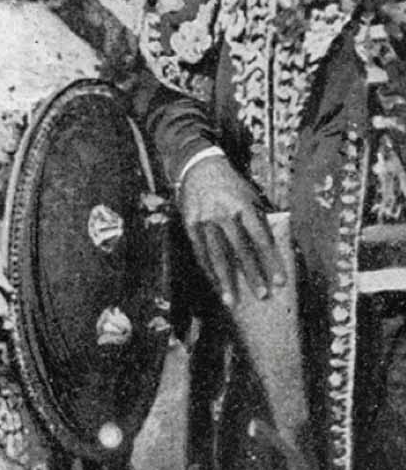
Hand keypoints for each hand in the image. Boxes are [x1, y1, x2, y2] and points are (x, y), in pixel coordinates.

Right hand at [177, 150, 281, 305]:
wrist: (198, 167)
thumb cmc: (231, 184)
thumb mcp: (250, 196)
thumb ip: (258, 220)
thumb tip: (273, 249)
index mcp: (243, 206)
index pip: (260, 239)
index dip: (271, 261)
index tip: (280, 281)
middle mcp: (223, 215)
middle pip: (239, 251)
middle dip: (251, 275)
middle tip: (261, 296)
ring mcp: (204, 221)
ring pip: (216, 256)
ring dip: (225, 281)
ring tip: (231, 301)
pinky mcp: (189, 225)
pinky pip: (200, 252)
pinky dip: (208, 270)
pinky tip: (215, 284)